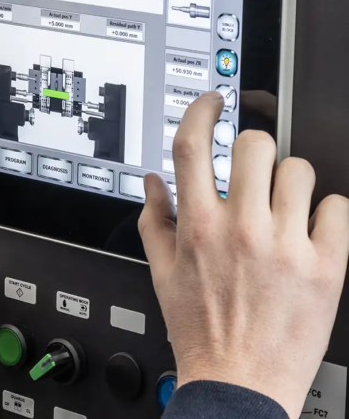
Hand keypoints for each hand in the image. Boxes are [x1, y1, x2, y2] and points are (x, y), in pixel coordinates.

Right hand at [139, 92, 348, 416]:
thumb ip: (155, 220)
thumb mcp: (162, 273)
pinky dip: (327, 214)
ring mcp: (287, 245)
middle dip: (254, 149)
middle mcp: (242, 229)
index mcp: (198, 227)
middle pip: (255, 145)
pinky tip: (311, 231)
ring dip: (290, 181)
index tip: (213, 102)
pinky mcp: (327, 266)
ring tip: (284, 206)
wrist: (240, 383)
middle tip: (254, 169)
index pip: (193, 146)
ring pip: (300, 170)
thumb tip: (155, 181)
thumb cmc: (201, 331)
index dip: (202, 111)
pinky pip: (338, 208)